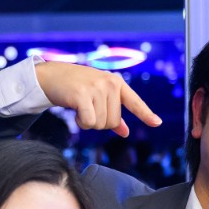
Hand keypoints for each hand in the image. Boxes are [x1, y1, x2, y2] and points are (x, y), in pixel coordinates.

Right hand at [33, 61, 162, 136]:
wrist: (51, 76)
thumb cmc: (76, 87)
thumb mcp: (97, 96)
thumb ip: (113, 113)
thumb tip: (125, 132)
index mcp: (116, 83)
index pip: (134, 102)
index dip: (146, 114)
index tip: (157, 123)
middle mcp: (109, 83)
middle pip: (113, 122)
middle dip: (99, 121)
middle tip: (87, 108)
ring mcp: (97, 88)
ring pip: (101, 124)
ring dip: (88, 122)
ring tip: (80, 106)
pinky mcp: (83, 95)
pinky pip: (89, 122)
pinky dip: (82, 122)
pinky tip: (76, 110)